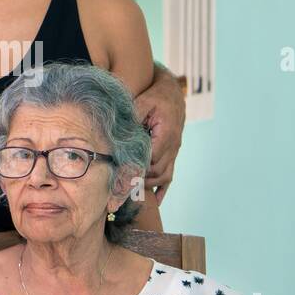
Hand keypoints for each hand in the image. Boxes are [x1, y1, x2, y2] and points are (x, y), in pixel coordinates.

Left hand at [134, 65, 185, 204]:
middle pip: (157, 171)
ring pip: (164, 176)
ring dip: (149, 185)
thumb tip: (119, 129)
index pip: (152, 158)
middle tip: (120, 187)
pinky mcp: (172, 154)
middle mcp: (173, 146)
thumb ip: (133, 115)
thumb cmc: (156, 96)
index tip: (120, 174)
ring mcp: (174, 152)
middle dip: (140, 179)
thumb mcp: (144, 101)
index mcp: (167, 134)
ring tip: (131, 191)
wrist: (172, 93)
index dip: (137, 167)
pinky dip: (162, 189)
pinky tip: (154, 201)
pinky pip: (170, 175)